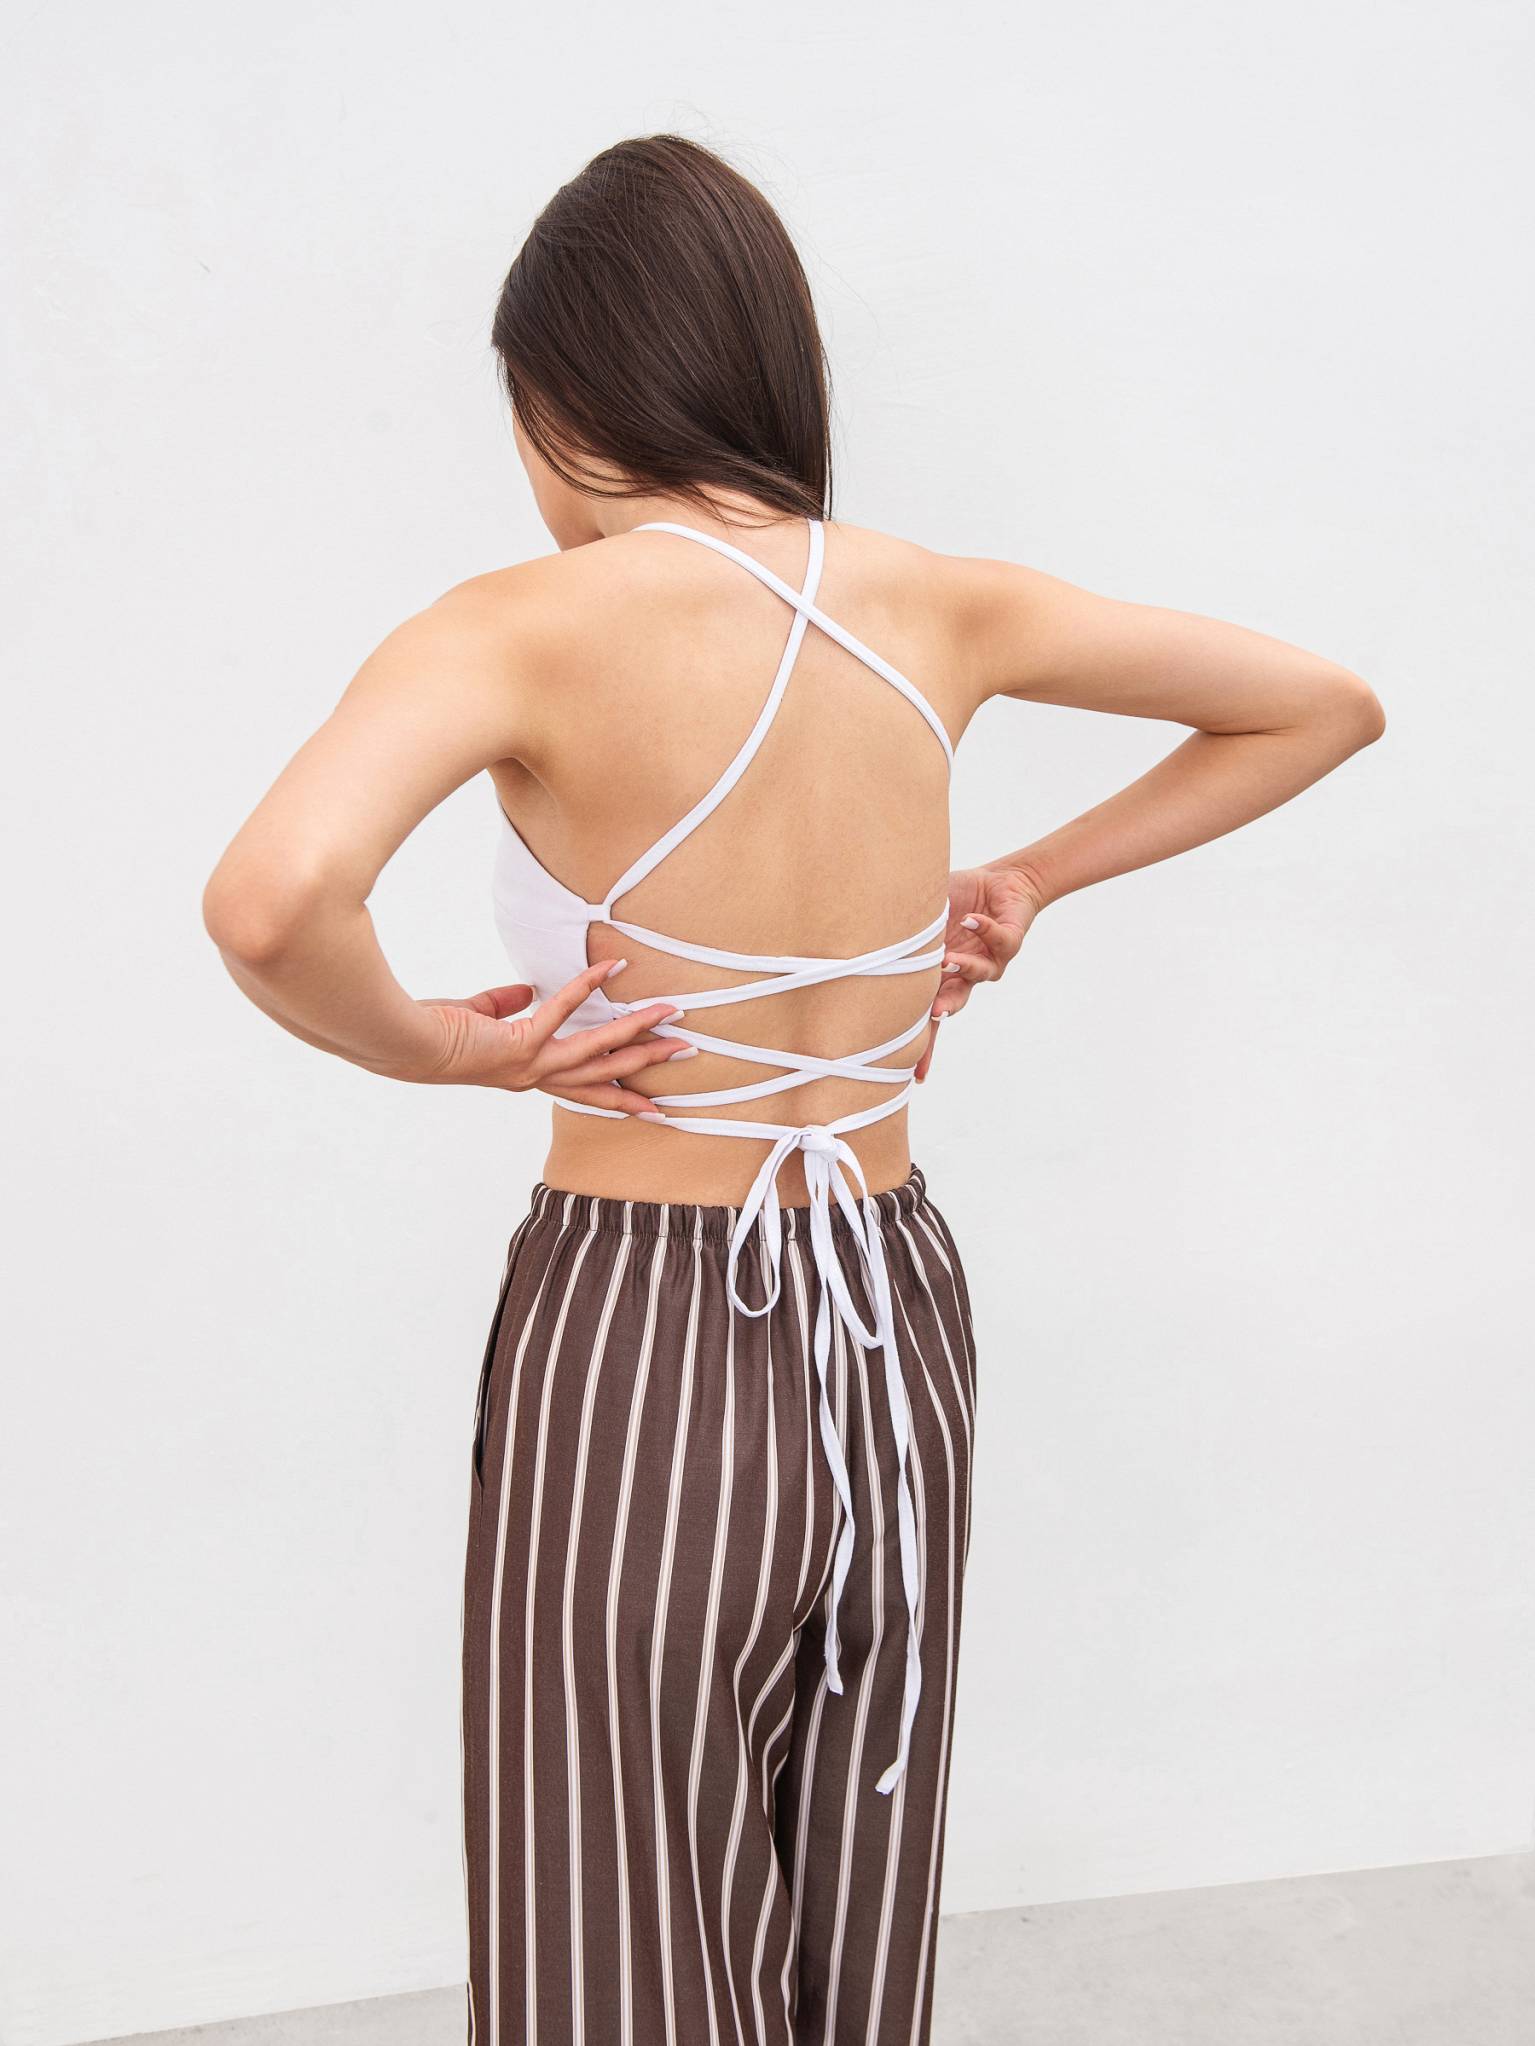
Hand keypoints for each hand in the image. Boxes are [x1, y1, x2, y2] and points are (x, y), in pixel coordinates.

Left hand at [413, 959, 688, 1114]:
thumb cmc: (431, 1034)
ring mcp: (532, 1064)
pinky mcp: (521, 1043)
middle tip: (686, 1051)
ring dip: (636, 1030)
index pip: (583, 1087)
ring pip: (598, 1050)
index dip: (619, 1094)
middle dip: (647, 1066)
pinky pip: (561, 1009)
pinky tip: (610, 967)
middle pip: (605, 1076)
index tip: (652, 1103)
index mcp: (527, 1075)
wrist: (405, 1046)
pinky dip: (586, 986)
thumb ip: (503, 1006)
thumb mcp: (477, 1019)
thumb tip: (525, 991)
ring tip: (669, 1013)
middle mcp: (535, 1077)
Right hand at [914, 866, 1041, 1081]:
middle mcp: (964, 975)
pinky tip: (970, 919)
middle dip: (942, 1011)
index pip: (925, 1014)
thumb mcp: (924, 916)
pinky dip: (982, 930)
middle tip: (933, 1015)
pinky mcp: (1009, 943)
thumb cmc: (957, 900)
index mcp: (940, 976)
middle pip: (951, 1004)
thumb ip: (903, 927)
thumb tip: (863, 929)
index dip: (919, 1043)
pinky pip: (997, 940)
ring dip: (962, 968)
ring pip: (977, 974)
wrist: (1002, 884)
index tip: (911, 1071)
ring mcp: (988, 962)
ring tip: (947, 960)